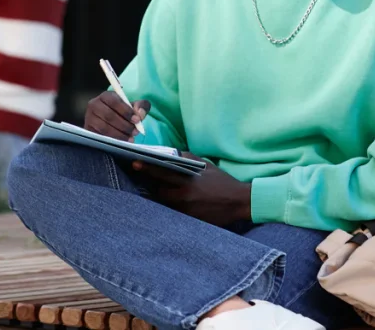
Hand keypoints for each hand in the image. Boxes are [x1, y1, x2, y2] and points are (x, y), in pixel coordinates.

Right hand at [84, 91, 149, 141]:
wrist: (111, 121)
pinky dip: (112, 140)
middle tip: (135, 131)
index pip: (114, 101)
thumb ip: (141, 106)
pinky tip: (122, 142)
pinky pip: (100, 136)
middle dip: (124, 125)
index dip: (126, 111)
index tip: (136, 120)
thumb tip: (140, 114)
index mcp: (105, 96)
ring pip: (104, 127)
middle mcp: (94, 105)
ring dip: (119, 134)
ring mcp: (89, 118)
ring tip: (130, 138)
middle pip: (109, 115)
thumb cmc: (124, 112)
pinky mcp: (88, 130)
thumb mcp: (134, 106)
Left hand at [131, 152, 251, 227]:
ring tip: (153, 194)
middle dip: (152, 188)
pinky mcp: (190, 221)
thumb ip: (188, 158)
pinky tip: (167, 206)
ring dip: (159, 200)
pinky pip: (173, 215)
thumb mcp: (206, 166)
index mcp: (188, 179)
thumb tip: (171, 153)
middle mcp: (185, 195)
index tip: (135, 163)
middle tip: (144, 183)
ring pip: (164, 205)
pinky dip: (169, 209)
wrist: (239, 202)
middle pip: (159, 192)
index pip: (162, 172)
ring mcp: (186, 210)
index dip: (147, 168)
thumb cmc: (222, 181)